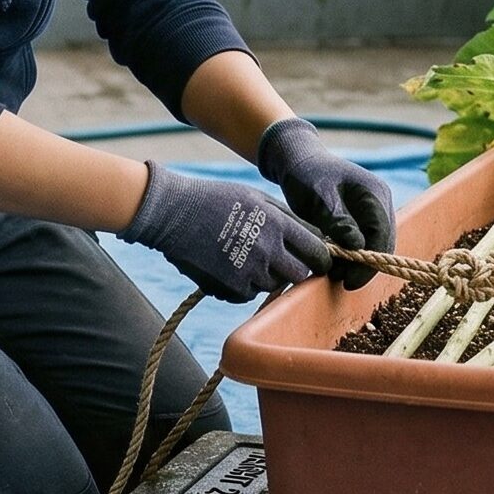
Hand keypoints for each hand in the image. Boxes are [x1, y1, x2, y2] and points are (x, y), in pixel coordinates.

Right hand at [122, 161, 332, 303]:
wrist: (174, 213)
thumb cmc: (216, 199)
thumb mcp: (257, 198)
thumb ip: (287, 218)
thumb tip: (313, 237)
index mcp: (278, 224)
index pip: (317, 250)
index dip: (320, 257)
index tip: (316, 258)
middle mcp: (268, 250)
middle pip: (300, 274)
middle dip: (295, 270)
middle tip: (283, 262)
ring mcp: (250, 271)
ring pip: (274, 286)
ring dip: (267, 277)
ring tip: (247, 257)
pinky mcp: (232, 288)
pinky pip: (249, 295)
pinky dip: (245, 286)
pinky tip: (230, 266)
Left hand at [255, 118, 396, 287]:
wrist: (298, 161)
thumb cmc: (307, 174)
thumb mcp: (318, 195)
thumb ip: (337, 220)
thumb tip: (356, 246)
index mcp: (375, 193)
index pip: (382, 234)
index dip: (370, 261)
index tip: (351, 281)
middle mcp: (380, 203)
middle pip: (382, 243)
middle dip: (364, 265)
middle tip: (341, 282)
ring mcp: (372, 212)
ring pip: (373, 245)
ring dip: (357, 263)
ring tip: (334, 274)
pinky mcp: (361, 219)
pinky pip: (362, 242)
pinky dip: (350, 255)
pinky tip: (333, 265)